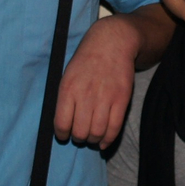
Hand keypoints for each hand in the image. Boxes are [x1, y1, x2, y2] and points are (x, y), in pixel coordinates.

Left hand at [54, 15, 140, 147]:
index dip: (62, 134)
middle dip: (78, 138)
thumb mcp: (67, 75)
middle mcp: (86, 95)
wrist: (112, 43)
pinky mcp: (122, 100)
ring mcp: (105, 98)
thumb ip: (65, 99)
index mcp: (69, 89)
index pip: (62, 123)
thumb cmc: (86, 60)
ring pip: (97, 132)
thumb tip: (63, 124)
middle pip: (80, 132)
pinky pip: (114, 127)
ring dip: (93, 140)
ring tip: (91, 137)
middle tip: (80, 135)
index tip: (64, 135)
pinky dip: (108, 140)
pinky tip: (103, 142)